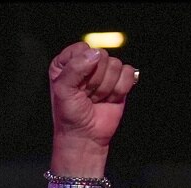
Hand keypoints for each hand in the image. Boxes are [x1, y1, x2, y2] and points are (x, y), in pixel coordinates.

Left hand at [48, 42, 136, 168]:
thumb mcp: (62, 90)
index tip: (74, 86)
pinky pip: (128, 72)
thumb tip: (95, 54)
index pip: (82, 48)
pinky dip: (119, 90)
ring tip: (95, 99)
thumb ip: (74, 68)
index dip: (81, 68)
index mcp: (67, 62)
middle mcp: (86, 63)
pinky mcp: (120, 80)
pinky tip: (108, 99)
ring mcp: (104, 71)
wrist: (85, 136)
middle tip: (85, 95)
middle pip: (102, 56)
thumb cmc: (69, 115)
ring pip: (115, 65)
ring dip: (105, 88)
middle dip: (94, 80)